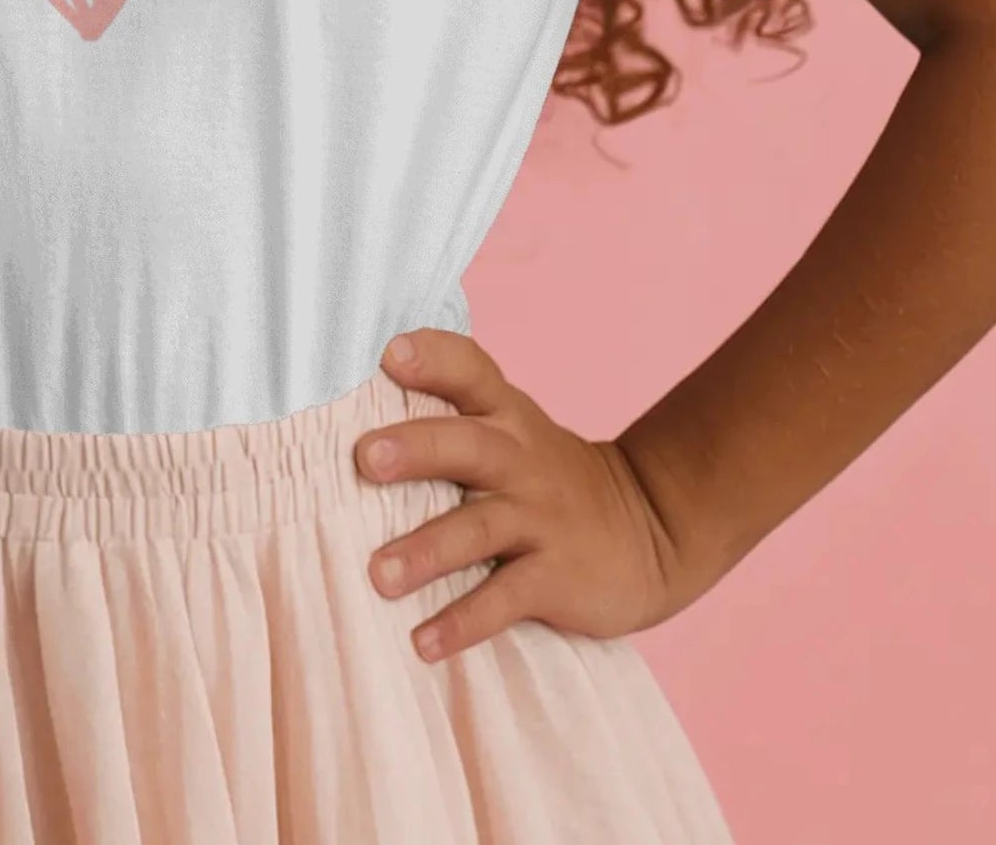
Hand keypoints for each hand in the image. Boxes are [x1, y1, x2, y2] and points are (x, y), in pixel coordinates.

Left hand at [354, 328, 713, 663]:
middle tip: (365, 458)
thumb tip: (346, 417)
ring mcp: (541, 518)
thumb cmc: (548, 478)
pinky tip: (424, 642)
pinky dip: (463, 621)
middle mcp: (521, 459)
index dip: (434, 358)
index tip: (390, 353)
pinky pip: (505, 599)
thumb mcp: (515, 433)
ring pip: (479, 528)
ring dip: (427, 551)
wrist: (650, 531)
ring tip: (378, 575)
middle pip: (467, 444)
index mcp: (506, 416)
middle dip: (416, 448)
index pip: (470, 369)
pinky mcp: (556, 576)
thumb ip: (452, 418)